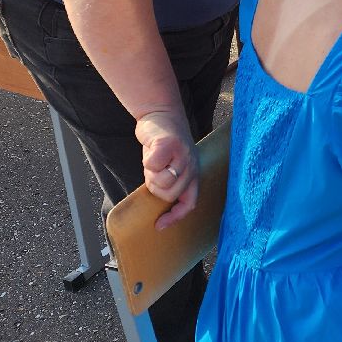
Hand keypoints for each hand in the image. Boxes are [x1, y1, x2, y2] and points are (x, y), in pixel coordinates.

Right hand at [135, 109, 198, 230]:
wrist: (161, 116)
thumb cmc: (163, 146)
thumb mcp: (170, 167)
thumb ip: (169, 183)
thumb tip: (157, 210)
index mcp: (193, 174)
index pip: (189, 203)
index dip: (175, 217)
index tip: (159, 225)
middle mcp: (192, 166)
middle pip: (168, 194)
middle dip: (155, 186)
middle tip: (154, 171)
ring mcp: (183, 155)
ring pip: (160, 182)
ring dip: (150, 173)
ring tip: (154, 160)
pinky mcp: (170, 144)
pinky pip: (153, 164)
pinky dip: (148, 160)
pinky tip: (151, 150)